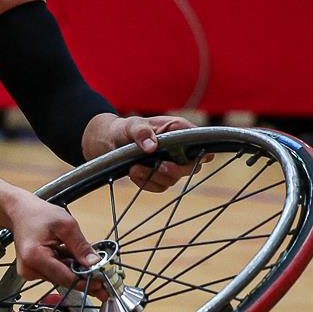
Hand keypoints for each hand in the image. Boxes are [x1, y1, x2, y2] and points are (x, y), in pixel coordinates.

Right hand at [3, 191, 96, 289]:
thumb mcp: (66, 225)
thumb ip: (80, 246)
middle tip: (101, 279)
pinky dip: (65, 266)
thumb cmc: (38, 214)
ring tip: (81, 256)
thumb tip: (94, 263)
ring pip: (60, 277)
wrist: (19, 211)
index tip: (102, 284)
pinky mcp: (32, 271)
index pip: (65, 277)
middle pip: (63, 279)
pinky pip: (55, 273)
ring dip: (74, 270)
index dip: (85, 281)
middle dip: (83, 277)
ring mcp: (29, 272)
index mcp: (35, 257)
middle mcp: (29, 269)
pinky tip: (68, 255)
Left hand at [82, 114, 200, 192]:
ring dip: (154, 177)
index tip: (194, 158)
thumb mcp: (132, 125)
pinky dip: (146, 183)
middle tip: (159, 166)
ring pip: (173, 179)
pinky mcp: (158, 176)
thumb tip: (152, 147)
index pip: (201, 142)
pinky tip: (133, 174)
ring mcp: (170, 164)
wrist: (109, 141)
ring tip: (134, 168)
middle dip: (175, 170)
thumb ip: (142, 133)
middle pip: (191, 166)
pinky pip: (158, 186)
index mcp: (179, 130)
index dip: (203, 152)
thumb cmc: (125, 128)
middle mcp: (179, 149)